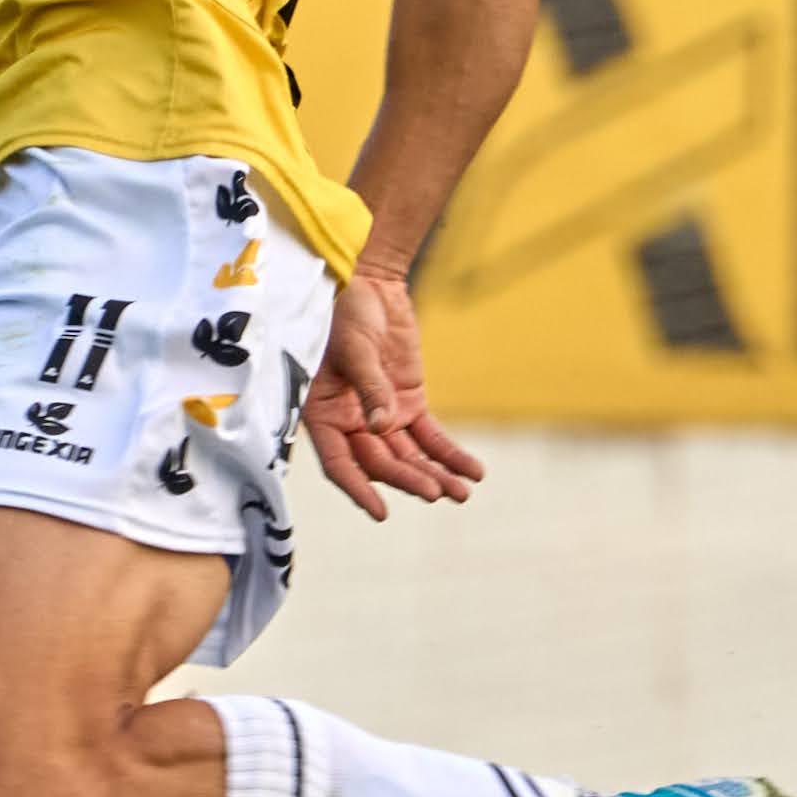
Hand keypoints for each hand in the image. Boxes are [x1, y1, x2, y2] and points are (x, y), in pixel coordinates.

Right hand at [304, 265, 485, 519]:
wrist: (370, 285)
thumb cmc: (347, 314)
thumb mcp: (356, 349)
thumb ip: (369, 388)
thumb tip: (382, 427)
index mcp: (323, 414)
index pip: (340, 463)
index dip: (359, 488)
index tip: (381, 512)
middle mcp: (351, 422)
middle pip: (381, 462)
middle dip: (409, 479)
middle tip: (436, 493)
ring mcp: (382, 415)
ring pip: (409, 456)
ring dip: (434, 474)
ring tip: (462, 493)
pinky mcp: (408, 403)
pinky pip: (430, 436)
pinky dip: (450, 454)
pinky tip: (473, 471)